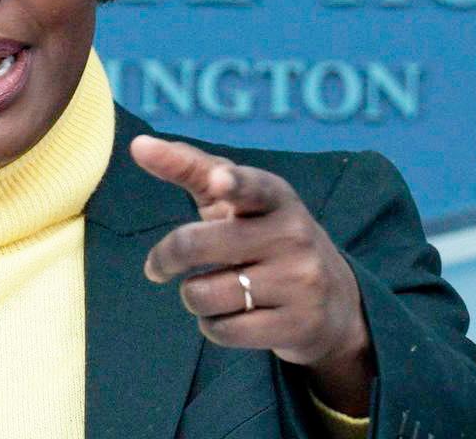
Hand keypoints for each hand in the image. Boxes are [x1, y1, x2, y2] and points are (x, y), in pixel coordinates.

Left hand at [131, 133, 375, 416]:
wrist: (335, 302)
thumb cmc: (267, 237)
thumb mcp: (240, 199)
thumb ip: (192, 168)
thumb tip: (139, 144)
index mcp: (276, 197)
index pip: (253, 186)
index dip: (233, 183)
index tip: (218, 181)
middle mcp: (292, 235)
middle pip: (197, 245)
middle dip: (166, 258)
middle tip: (157, 266)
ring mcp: (298, 282)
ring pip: (203, 294)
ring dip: (194, 296)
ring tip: (215, 290)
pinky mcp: (296, 326)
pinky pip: (222, 330)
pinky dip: (213, 326)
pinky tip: (233, 316)